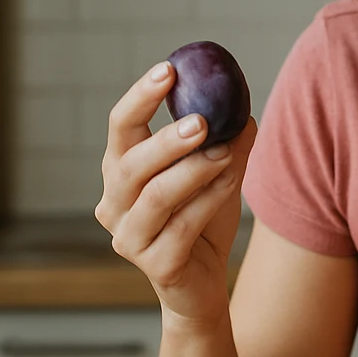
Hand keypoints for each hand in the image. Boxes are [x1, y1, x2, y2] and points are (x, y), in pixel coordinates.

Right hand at [94, 61, 257, 332]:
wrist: (204, 286)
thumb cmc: (202, 223)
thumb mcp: (217, 175)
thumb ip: (226, 143)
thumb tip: (243, 108)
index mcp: (121, 172)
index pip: (120, 127)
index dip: (140, 97)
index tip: (169, 70)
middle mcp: (114, 203)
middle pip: (130, 163)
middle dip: (167, 139)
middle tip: (203, 120)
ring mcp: (129, 237)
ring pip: (155, 196)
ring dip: (193, 170)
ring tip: (225, 152)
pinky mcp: (155, 265)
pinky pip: (182, 227)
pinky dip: (208, 201)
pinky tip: (232, 181)